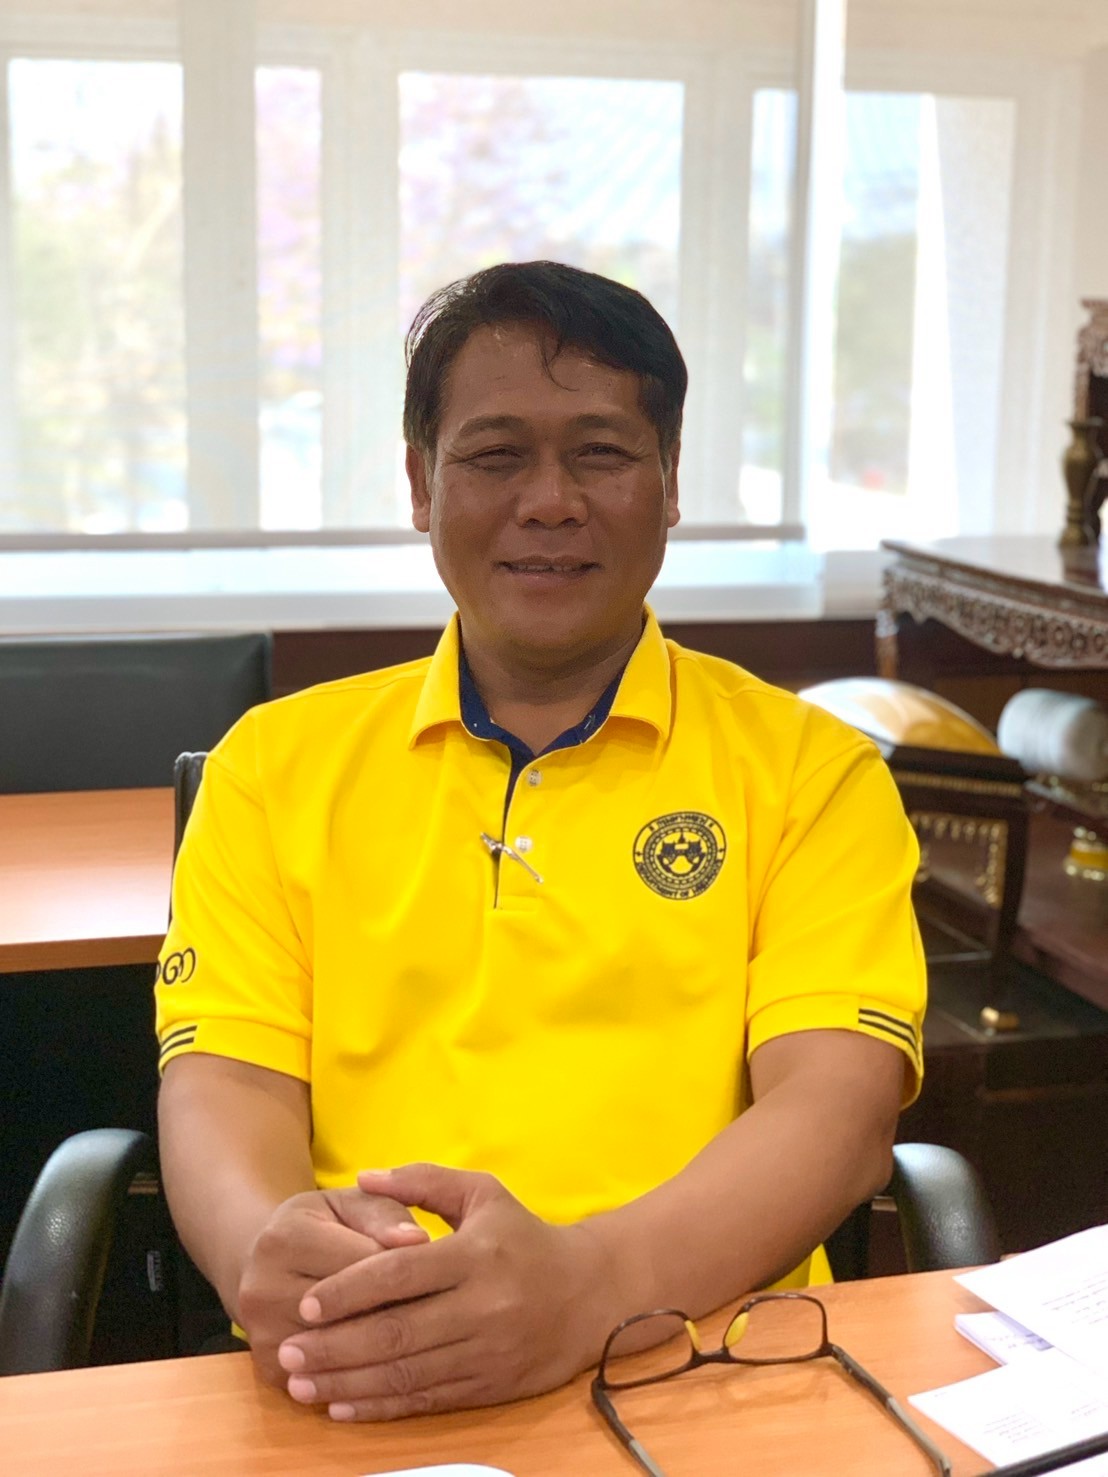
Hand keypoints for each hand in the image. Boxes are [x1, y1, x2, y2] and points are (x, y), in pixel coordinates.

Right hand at [237, 1186, 428, 1386]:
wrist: (269, 1260)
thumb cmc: (326, 1224)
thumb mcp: (353, 1205)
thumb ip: (386, 1215)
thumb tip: (421, 1240)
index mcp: (285, 1238)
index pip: (361, 1263)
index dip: (409, 1271)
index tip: (445, 1276)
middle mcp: (262, 1288)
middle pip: (348, 1313)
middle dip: (400, 1313)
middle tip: (444, 1316)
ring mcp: (260, 1335)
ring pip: (339, 1354)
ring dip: (385, 1352)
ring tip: (424, 1342)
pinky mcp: (268, 1371)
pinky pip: (326, 1382)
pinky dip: (362, 1378)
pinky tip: (394, 1367)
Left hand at [276, 1164, 620, 1420]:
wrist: (590, 1294)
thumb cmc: (524, 1237)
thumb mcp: (482, 1194)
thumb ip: (422, 1182)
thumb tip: (364, 1177)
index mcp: (475, 1255)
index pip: (399, 1275)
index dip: (349, 1291)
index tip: (307, 1304)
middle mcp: (481, 1306)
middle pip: (394, 1332)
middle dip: (334, 1345)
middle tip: (287, 1351)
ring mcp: (486, 1352)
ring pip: (405, 1373)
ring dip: (346, 1381)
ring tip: (300, 1384)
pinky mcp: (490, 1386)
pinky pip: (426, 1401)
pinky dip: (380, 1408)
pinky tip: (342, 1405)